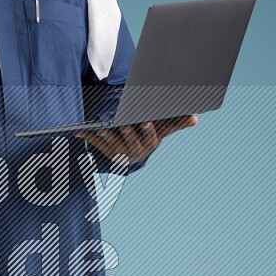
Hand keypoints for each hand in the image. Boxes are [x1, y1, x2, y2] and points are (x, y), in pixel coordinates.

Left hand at [74, 115, 197, 162]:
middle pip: (130, 141)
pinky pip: (97, 145)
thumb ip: (176, 123)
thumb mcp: (161, 131)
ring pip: (112, 144)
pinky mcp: (106, 154)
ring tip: (101, 127)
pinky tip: (79, 131)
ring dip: (106, 136)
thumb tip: (196, 118)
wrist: (132, 156)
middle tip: (122, 124)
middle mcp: (134, 151)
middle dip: (126, 133)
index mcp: (148, 144)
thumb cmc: (148, 136)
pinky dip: (88, 138)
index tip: (145, 122)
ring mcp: (119, 154)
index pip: (149, 137)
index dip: (146, 130)